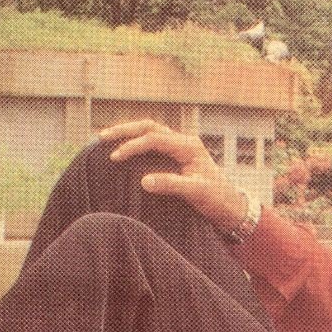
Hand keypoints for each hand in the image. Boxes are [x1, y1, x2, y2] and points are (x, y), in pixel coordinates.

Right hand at [98, 119, 247, 230]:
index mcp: (189, 146)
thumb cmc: (216, 198)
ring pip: (150, 130)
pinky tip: (122, 148)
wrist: (230, 205)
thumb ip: (171, 185)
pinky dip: (136, 141)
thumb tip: (144, 181)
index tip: (115, 158)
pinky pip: (153, 141)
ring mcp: (180, 147)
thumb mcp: (195, 193)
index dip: (133, 146)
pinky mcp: (176, 155)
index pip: (155, 138)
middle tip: (102, 137)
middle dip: (125, 130)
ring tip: (106, 138)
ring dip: (129, 132)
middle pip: (150, 126)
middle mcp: (184, 141)